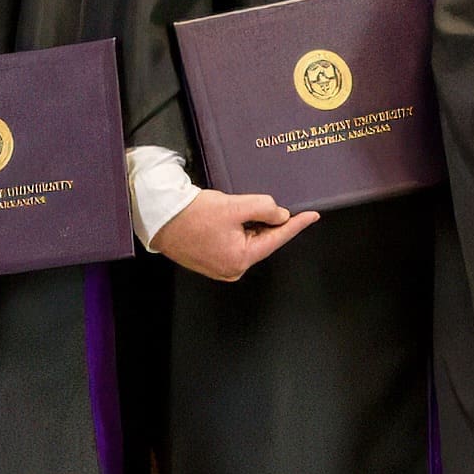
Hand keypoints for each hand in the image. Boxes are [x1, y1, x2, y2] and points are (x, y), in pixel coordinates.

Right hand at [152, 191, 319, 283]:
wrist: (160, 216)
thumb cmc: (192, 214)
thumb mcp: (235, 206)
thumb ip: (265, 208)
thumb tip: (280, 215)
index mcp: (240, 260)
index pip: (276, 239)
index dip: (296, 225)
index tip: (312, 216)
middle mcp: (232, 269)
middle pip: (261, 239)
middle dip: (262, 220)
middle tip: (247, 203)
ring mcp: (220, 267)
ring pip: (247, 239)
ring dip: (246, 223)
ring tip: (227, 210)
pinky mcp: (211, 260)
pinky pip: (233, 242)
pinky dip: (236, 228)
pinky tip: (224, 217)